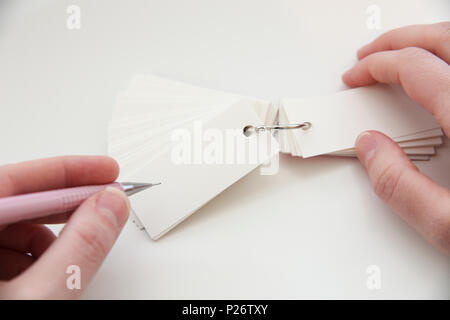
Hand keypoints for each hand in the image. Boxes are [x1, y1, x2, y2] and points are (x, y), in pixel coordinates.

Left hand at [0, 156, 128, 298]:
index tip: (106, 172)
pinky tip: (47, 276)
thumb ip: (79, 248)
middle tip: (106, 202)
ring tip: (72, 258)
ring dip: (52, 235)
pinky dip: (36, 255)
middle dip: (68, 203)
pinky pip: (8, 248)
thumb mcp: (39, 296)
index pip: (16, 180)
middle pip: (20, 200)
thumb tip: (110, 205)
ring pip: (16, 225)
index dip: (68, 172)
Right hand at [342, 22, 449, 254]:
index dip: (378, 66)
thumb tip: (370, 147)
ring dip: (429, 41)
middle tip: (372, 54)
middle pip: (444, 39)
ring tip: (403, 53)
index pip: (415, 68)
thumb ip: (399, 185)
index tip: (357, 76)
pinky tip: (445, 70)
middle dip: (399, 40)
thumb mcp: (449, 226)